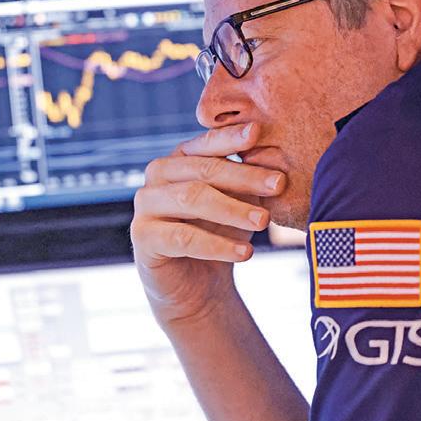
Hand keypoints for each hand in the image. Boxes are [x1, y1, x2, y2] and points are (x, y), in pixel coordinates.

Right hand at [130, 123, 286, 327]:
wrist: (196, 287)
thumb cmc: (219, 236)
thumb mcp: (237, 204)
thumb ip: (247, 184)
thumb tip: (274, 168)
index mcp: (179, 160)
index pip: (204, 144)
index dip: (230, 138)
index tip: (258, 133)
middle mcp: (157, 176)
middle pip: (201, 170)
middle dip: (243, 176)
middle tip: (278, 184)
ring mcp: (145, 205)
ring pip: (191, 198)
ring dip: (232, 209)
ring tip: (264, 221)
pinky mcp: (142, 236)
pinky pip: (182, 237)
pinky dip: (217, 245)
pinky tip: (245, 252)